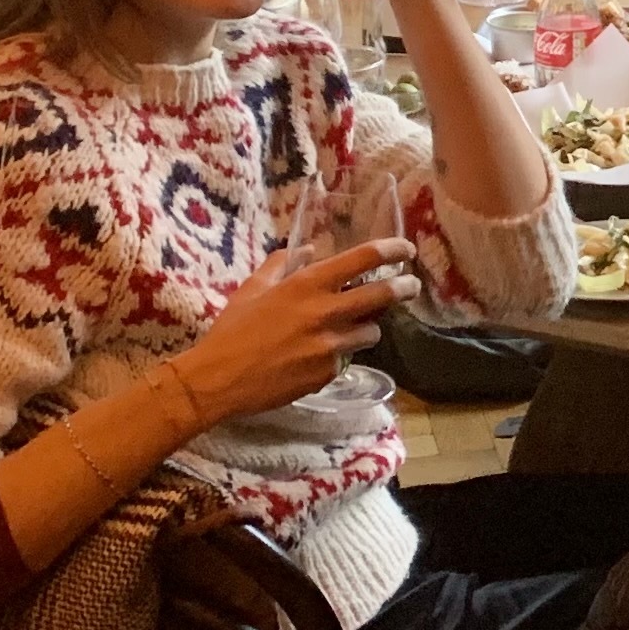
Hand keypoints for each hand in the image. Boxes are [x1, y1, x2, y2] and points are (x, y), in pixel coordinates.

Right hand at [171, 243, 416, 428]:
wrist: (218, 380)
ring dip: (368, 326)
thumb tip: (307, 250)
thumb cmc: (232, 330)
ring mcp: (331, 345)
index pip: (364, 259)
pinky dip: (341, 353)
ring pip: (372, 331)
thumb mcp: (253, 289)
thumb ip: (282, 264)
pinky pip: (347, 358)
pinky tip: (321, 355)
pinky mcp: (328, 373)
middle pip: (384, 295)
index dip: (392, 250)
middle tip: (411, 285)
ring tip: (355, 326)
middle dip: (404, 287)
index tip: (406, 249)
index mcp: (307, 285)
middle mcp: (326, 312)